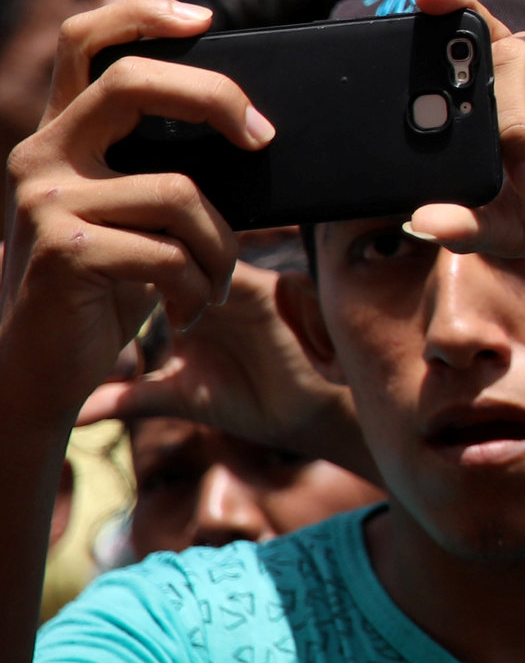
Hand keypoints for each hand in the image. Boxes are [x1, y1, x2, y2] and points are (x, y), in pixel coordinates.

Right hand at [1, 0, 259, 419]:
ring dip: (220, 245)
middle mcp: (41, 156)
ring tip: (211, 280)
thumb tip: (254, 131)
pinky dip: (198, 285)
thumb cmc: (107, 284)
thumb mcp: (133, 211)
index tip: (206, 16)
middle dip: (215, 99)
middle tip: (262, 138)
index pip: (83, 42)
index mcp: (61, 135)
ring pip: (180, 191)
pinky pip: (170, 252)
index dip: (142, 15)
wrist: (42, 367)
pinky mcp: (65, 250)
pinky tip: (186, 307)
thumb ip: (162, 164)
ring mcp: (46, 202)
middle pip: (132, 82)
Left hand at [80, 259, 365, 474]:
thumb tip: (72, 413)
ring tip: (141, 295)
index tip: (88, 279)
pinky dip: (207, 279)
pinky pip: (234, 272)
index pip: (153, 262)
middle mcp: (221, 284)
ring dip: (171, 268)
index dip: (121, 262)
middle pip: (174, 247)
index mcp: (196, 300)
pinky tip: (185, 307)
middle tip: (107, 276)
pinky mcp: (274, 292)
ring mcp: (248, 282)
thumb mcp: (178, 398)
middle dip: (140, 255)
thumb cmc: (253, 403)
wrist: (314, 416)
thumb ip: (129, 397)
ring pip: (200, 254)